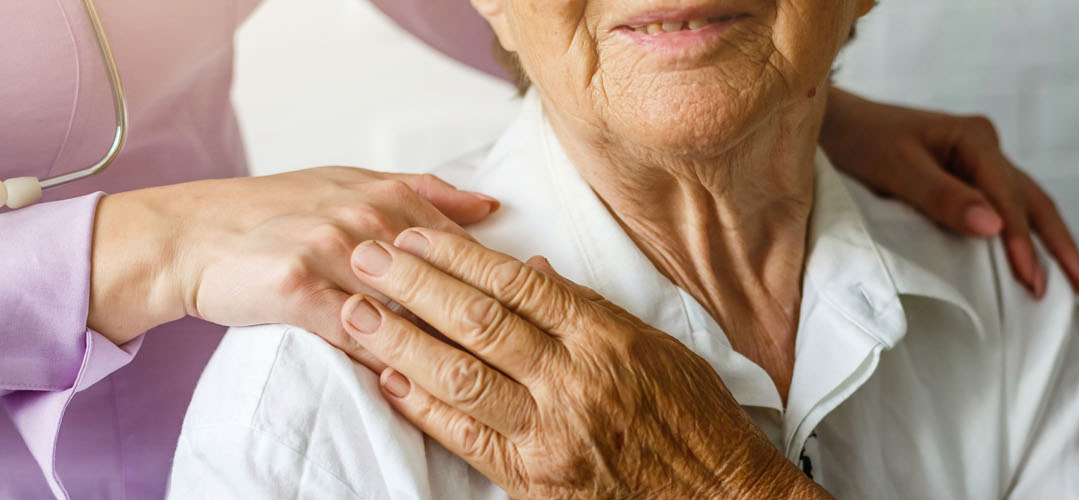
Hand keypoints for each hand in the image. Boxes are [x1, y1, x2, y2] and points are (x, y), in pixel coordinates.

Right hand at [88, 168, 497, 352]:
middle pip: (444, 278)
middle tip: (513, 358)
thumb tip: (488, 206)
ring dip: (442, 345)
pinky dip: (387, 360)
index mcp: (386, 195)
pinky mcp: (301, 288)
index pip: (463, 245)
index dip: (495, 286)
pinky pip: (358, 333)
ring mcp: (334, 251)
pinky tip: (411, 383)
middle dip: (480, 320)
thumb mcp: (351, 185)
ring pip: (406, 308)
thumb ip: (424, 194)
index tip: (523, 318)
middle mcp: (366, 218)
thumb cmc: (273, 212)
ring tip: (476, 379)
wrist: (192, 235)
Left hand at [339, 229, 831, 499]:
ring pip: (458, 376)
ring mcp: (549, 433)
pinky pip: (464, 436)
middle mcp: (574, 381)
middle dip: (413, 284)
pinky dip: (421, 406)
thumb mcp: (657, 346)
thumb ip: (589, 309)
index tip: (415, 234)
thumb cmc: (694, 418)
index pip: (516, 284)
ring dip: (399, 340)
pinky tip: (387, 378)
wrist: (720, 496)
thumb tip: (532, 269)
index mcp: (606, 338)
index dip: (457, 256)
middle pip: (477, 322)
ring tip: (356, 309)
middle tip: (366, 255)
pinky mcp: (532, 479)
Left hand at [821, 88, 1078, 298]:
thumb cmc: (858, 143)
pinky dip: (1024, 239)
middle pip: (1035, 202)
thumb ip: (941, 195)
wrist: (832, 126)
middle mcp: (984, 149)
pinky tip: (1036, 264)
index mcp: (973, 139)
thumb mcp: (895, 168)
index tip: (1032, 283)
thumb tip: (996, 226)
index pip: (1008, 198)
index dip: (1021, 243)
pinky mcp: (965, 181)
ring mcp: (978, 164)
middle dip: (1062, 247)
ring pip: (1026, 208)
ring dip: (1051, 245)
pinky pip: (1004, 211)